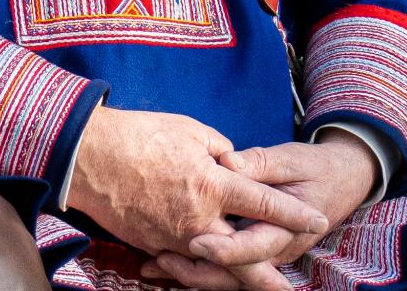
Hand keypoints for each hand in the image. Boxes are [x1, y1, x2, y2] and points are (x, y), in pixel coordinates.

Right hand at [67, 105, 329, 262]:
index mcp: (212, 185)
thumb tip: (235, 166)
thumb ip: (221, 152)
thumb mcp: (190, 130)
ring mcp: (173, 237)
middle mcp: (198, 219)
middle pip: (243, 258)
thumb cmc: (141, 135)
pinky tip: (211, 270)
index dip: (294, 213)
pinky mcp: (152, 244)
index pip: (264, 203)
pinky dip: (198, 267)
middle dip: (269, 278)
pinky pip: (182, 260)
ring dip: (235, 276)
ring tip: (258, 286)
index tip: (318, 220)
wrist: (88, 156)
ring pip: (212, 267)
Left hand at [140, 128, 377, 289]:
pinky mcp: (253, 249)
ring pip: (226, 275)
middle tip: (160, 260)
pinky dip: (195, 264)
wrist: (343, 179)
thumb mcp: (291, 159)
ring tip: (152, 264)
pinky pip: (225, 265)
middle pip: (234, 273)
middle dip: (196, 271)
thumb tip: (228, 161)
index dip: (224, 249)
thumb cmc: (317, 167)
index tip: (195, 243)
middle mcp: (276, 249)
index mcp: (288, 229)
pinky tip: (163, 256)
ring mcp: (264, 254)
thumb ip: (259, 164)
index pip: (253, 248)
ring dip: (189, 272)